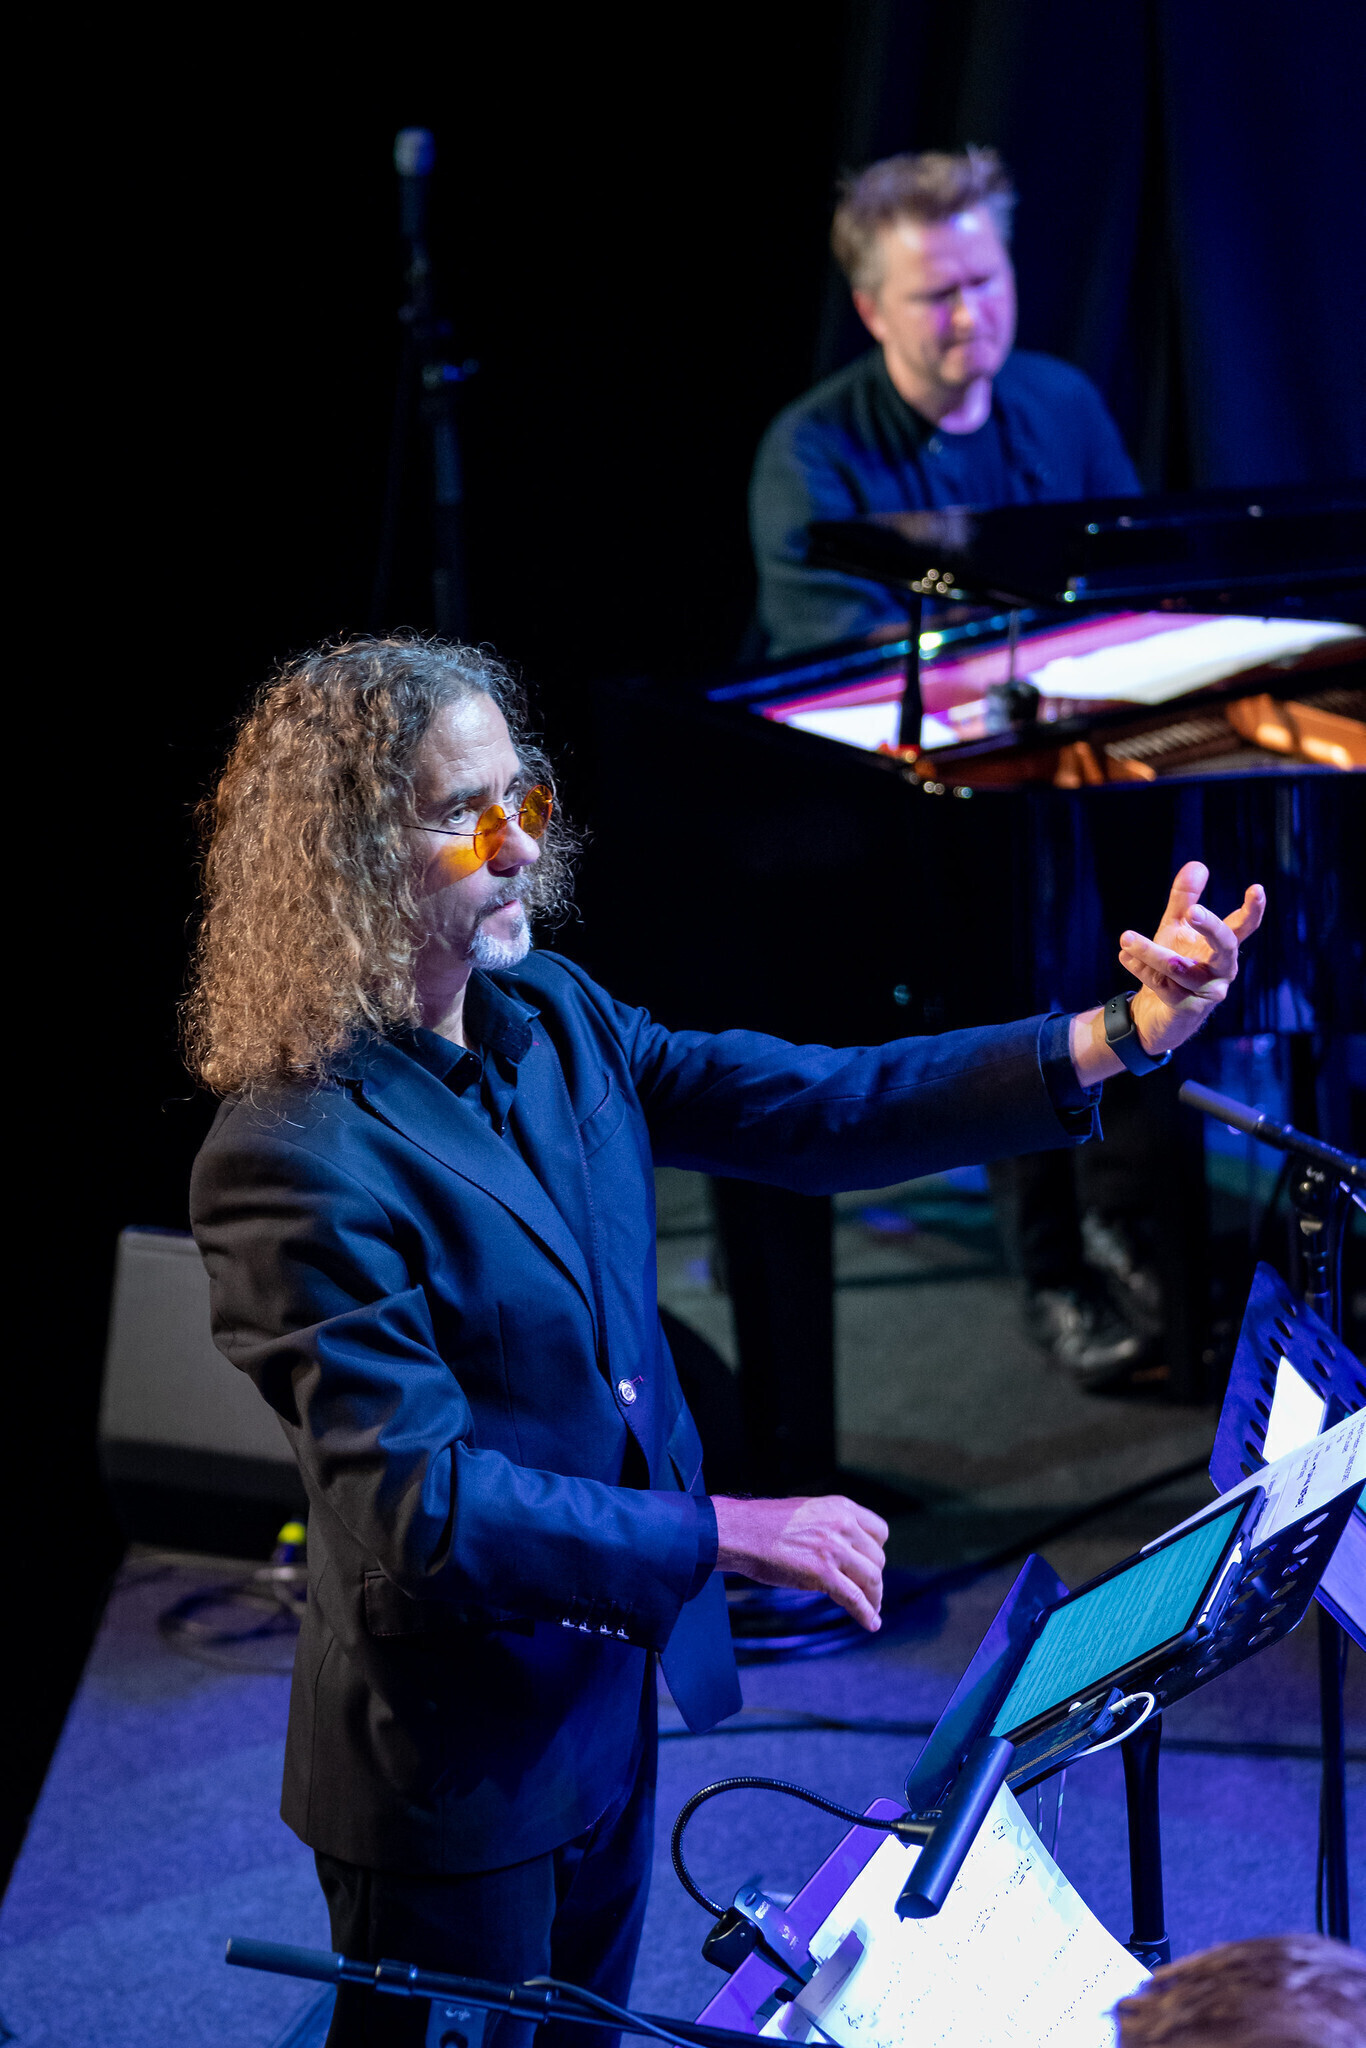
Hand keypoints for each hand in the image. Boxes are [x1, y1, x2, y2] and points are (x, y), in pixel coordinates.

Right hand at [712, 1494, 887, 1631]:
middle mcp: (843, 1525)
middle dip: (874, 1578)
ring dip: (874, 1598)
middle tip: (869, 1593)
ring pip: (871, 1579)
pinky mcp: (822, 1573)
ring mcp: (833, 1549)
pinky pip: (854, 1598)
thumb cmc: (766, 1524)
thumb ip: (831, 1525)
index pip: (880, 1531)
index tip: (871, 1564)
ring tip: (872, 1610)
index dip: (877, 1551)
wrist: (741, 1532)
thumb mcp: (808, 1512)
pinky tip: (871, 1623)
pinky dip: (866, 1613)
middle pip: (877, 1558)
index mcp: (840, 1507)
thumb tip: (844, 1547)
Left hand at [1071, 860, 1264, 1083]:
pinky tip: (1126, 957)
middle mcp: (1221, 970)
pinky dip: (1141, 969)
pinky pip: (1163, 985)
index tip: (1257, 888)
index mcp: (1222, 949)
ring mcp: (1206, 991)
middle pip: (1226, 946)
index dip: (1253, 910)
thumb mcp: (1176, 929)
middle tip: (1192, 912)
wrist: (1155, 1012)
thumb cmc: (1172, 965)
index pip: (1244, 927)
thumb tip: (1197, 865)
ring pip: (1180, 968)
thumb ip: (1185, 900)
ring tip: (1126, 938)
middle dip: (1210, 927)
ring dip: (1151, 951)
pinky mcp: (1185, 1008)